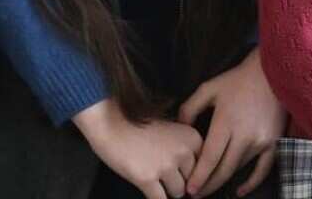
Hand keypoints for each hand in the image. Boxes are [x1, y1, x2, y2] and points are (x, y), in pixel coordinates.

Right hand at [73, 98, 202, 198]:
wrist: (109, 121)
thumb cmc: (136, 125)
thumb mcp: (170, 130)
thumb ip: (184, 149)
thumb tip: (193, 178)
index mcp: (192, 138)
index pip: (202, 167)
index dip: (190, 174)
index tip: (182, 176)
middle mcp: (183, 152)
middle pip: (191, 182)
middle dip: (178, 182)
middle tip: (163, 174)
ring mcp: (165, 166)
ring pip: (177, 193)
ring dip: (167, 190)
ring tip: (153, 178)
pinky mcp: (147, 178)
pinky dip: (156, 198)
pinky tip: (148, 189)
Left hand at [178, 47, 285, 196]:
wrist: (270, 73)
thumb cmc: (236, 81)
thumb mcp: (207, 89)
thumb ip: (189, 108)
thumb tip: (179, 128)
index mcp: (226, 122)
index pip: (210, 157)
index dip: (199, 176)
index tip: (189, 189)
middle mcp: (245, 135)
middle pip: (224, 169)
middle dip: (208, 185)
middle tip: (195, 194)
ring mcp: (261, 141)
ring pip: (239, 169)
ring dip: (223, 180)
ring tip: (209, 187)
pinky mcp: (274, 144)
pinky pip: (263, 170)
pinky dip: (251, 183)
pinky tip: (239, 191)